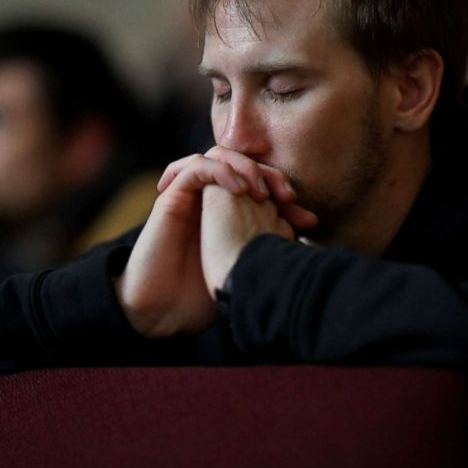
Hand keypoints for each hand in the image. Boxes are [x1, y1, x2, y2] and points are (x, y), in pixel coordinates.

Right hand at [115, 148, 315, 336]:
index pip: (260, 183)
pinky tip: (237, 190)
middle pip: (242, 163)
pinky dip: (218, 170)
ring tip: (260, 191)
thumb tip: (304, 246)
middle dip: (269, 173)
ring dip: (243, 166)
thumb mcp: (246, 271)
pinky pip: (193, 167)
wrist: (163, 312)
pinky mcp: (171, 198)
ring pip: (217, 155)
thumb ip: (269, 253)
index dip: (284, 191)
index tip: (305, 218)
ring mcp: (190, 197)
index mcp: (228, 214)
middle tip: (287, 196)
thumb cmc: (201, 297)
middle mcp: (210, 201)